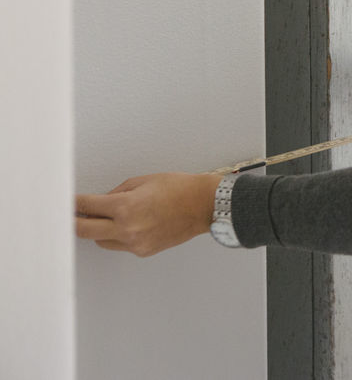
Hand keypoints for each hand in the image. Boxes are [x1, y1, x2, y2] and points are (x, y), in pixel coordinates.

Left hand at [75, 172, 221, 256]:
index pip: (87, 206)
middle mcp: (127, 228)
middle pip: (84, 230)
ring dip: (98, 230)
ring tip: (107, 218)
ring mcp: (135, 243)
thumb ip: (118, 192)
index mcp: (126, 206)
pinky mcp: (143, 251)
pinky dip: (118, 236)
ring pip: (100, 241)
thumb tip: (101, 202)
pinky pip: (120, 245)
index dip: (73, 203)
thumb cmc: (180, 189)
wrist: (204, 205)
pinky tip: (130, 224)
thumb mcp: (144, 181)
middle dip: (73, 222)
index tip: (67, 202)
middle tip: (70, 216)